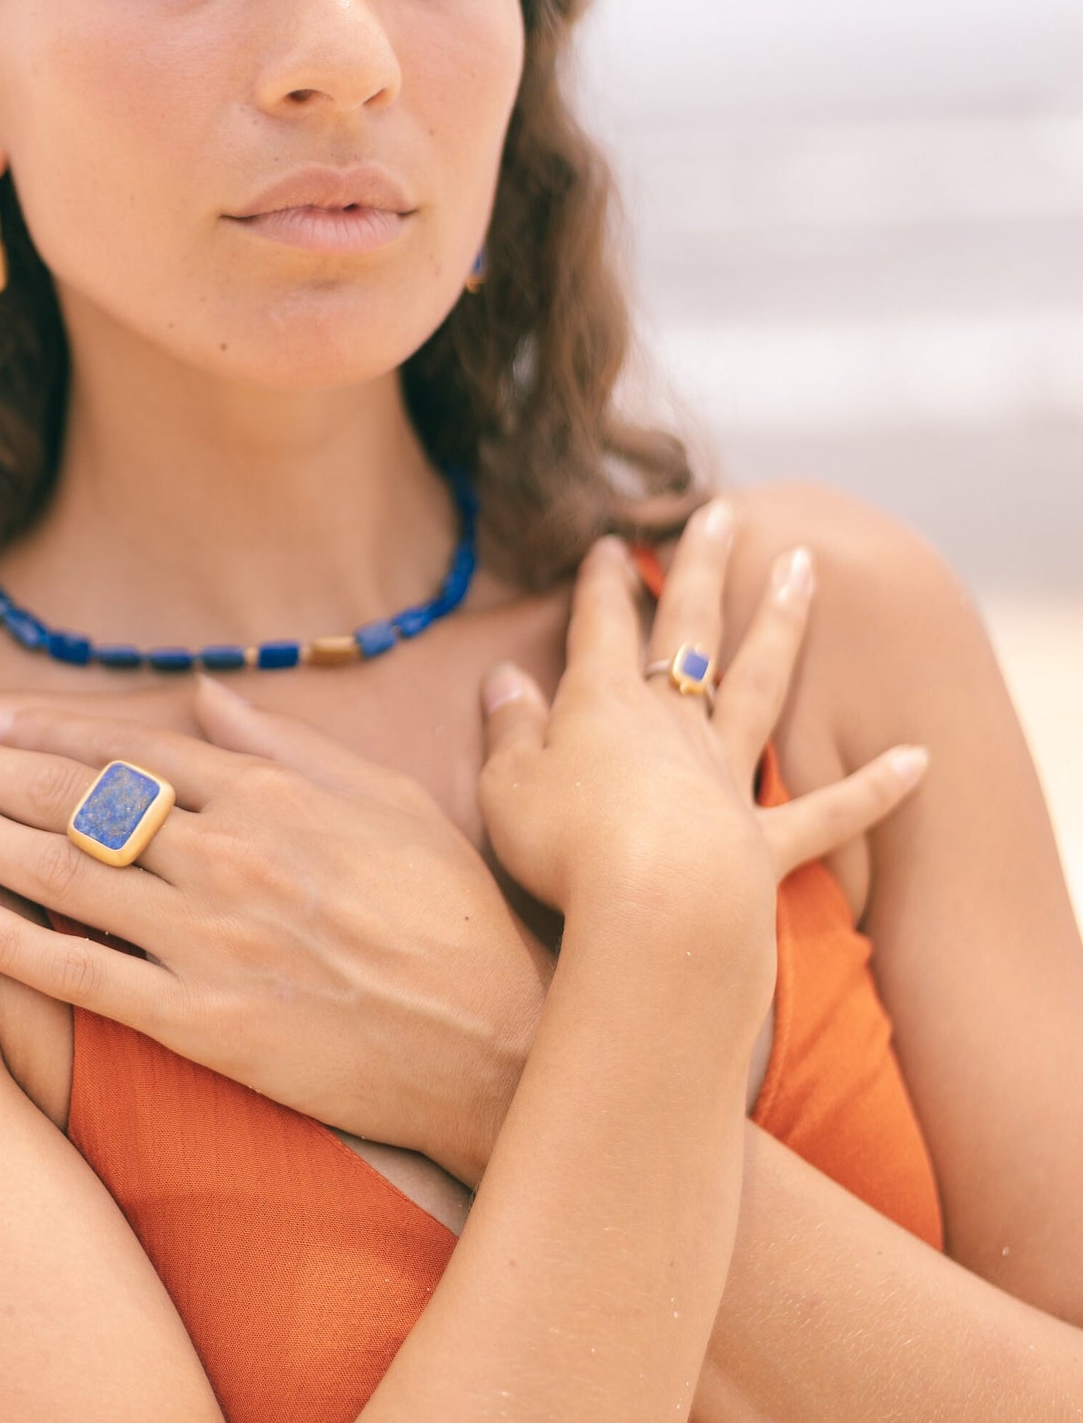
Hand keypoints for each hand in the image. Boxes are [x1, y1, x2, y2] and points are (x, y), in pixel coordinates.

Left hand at [0, 679, 551, 1181]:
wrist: (492, 1044)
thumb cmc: (450, 914)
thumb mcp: (389, 801)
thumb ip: (291, 747)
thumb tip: (210, 698)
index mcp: (273, 796)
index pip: (131, 748)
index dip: (44, 730)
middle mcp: (229, 856)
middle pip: (72, 797)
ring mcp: (210, 941)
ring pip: (62, 873)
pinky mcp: (203, 1023)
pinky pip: (84, 976)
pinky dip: (11, 942)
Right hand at [476, 500, 929, 923]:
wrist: (657, 910)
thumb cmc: (566, 847)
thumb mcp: (508, 785)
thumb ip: (509, 728)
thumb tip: (504, 678)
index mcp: (604, 706)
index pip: (603, 627)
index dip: (604, 584)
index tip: (612, 543)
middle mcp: (674, 726)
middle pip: (692, 629)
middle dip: (702, 566)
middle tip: (724, 512)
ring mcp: (727, 777)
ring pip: (764, 684)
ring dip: (784, 624)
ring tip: (806, 568)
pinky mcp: (767, 841)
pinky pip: (829, 812)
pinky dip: (876, 788)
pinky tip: (919, 760)